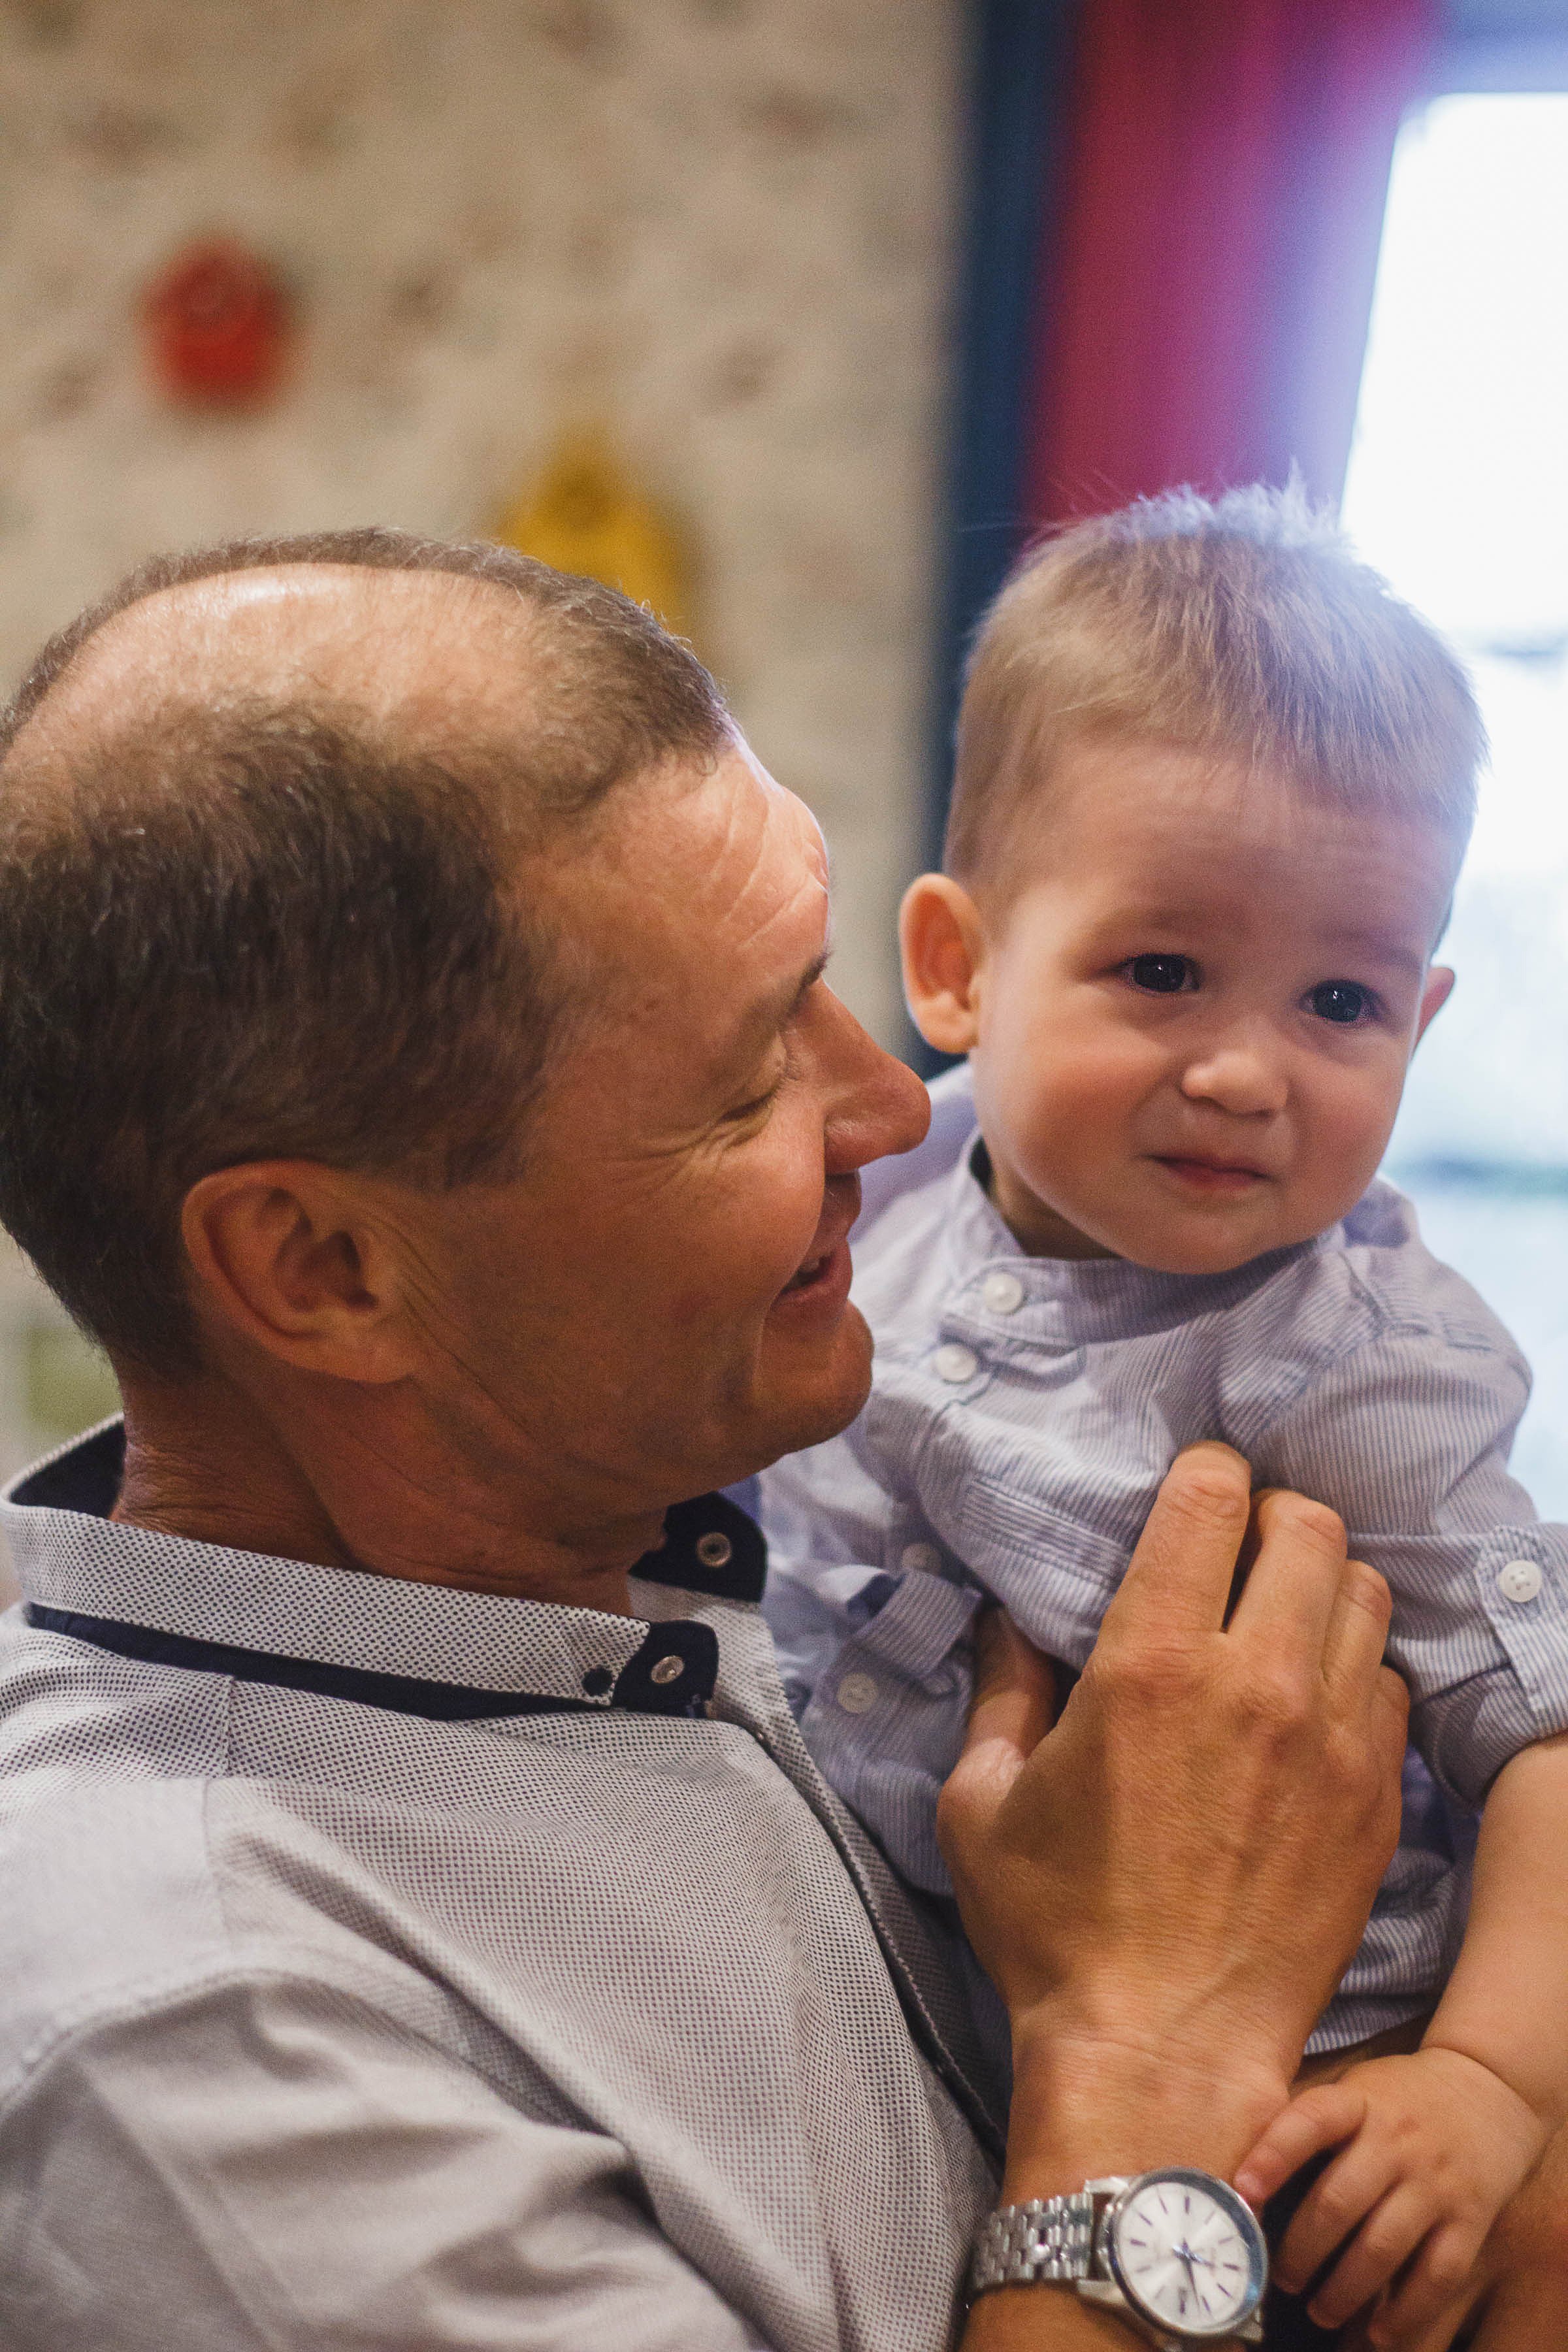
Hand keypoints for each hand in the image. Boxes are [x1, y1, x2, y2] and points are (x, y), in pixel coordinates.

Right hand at [937, 1442, 1409, 2185]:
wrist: (1164, 2053)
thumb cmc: (1056, 1932)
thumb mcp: (983, 1803)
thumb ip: (1002, 1691)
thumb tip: (1011, 1620)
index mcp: (1151, 1664)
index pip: (1211, 1501)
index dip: (1204, 1473)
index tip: (1193, 1484)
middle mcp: (1256, 1683)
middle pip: (1308, 1529)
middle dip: (1272, 1515)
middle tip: (1239, 1544)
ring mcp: (1331, 1743)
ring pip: (1365, 1596)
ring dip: (1322, 1584)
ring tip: (1284, 1611)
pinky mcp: (1375, 1801)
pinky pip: (1390, 1685)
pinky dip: (1356, 1667)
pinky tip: (1315, 1694)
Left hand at [1236, 2048, 1547, 2344]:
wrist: (1488, 2088)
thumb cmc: (1398, 2096)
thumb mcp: (1353, 2088)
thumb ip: (1307, 2121)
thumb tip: (1240, 2173)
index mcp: (1358, 2100)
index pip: (1310, 2121)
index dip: (1273, 2155)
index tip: (1242, 2192)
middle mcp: (1396, 2139)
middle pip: (1340, 2200)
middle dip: (1302, 2249)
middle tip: (1279, 2277)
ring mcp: (1435, 2180)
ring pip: (1383, 2245)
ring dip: (1345, 2289)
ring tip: (1320, 2310)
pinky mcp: (1470, 2217)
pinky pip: (1437, 2273)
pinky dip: (1408, 2311)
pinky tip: (1381, 2333)